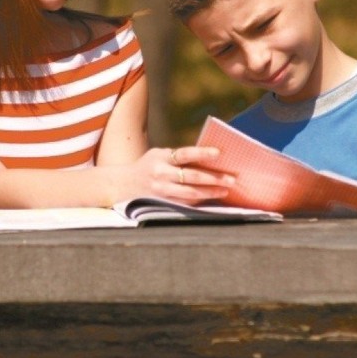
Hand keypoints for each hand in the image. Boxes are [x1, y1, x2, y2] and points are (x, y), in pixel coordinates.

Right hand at [119, 146, 234, 203]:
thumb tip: (209, 160)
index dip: (202, 153)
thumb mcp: (159, 155)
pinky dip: (200, 201)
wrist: (124, 184)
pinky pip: (185, 203)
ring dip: (210, 192)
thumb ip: (178, 157)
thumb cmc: (149, 165)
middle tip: (232, 179)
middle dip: (214, 178)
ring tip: (225, 190)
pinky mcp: (162, 204)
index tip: (218, 154)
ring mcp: (161, 191)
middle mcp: (160, 174)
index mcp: (161, 158)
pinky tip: (211, 198)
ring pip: (190, 193)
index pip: (184, 154)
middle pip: (192, 177)